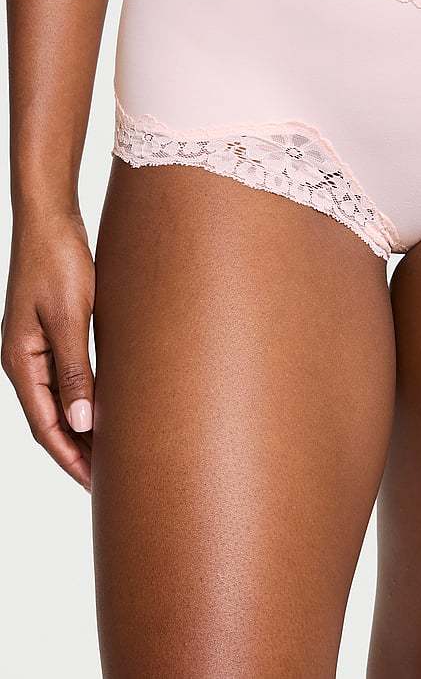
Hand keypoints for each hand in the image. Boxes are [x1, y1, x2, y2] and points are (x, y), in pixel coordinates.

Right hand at [2, 209, 94, 489]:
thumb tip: (82, 423)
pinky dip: (85, 401)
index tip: (96, 486)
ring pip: (60, 402)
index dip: (70, 458)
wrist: (50, 220)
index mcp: (21, 362)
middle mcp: (24, 361)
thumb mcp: (69, 317)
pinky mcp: (52, 333)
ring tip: (111, 455)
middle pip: (51, 420)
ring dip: (82, 429)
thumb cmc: (58, 262)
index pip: (46, 426)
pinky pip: (67, 379)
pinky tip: (106, 409)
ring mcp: (36, 348)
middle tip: (110, 482)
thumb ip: (75, 370)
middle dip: (77, 452)